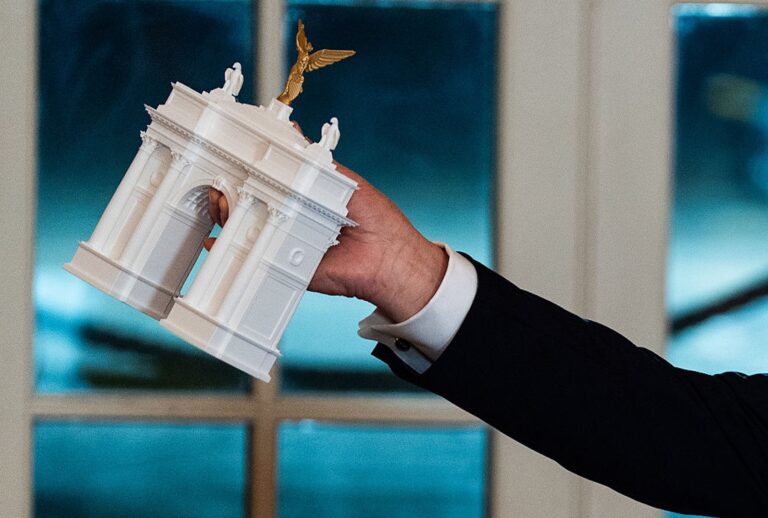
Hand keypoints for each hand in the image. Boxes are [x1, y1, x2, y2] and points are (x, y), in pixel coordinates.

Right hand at [205, 163, 446, 321]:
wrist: (390, 258)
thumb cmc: (376, 219)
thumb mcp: (342, 181)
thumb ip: (315, 162)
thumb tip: (292, 133)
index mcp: (303, 199)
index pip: (265, 183)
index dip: (244, 174)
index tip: (227, 161)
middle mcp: (291, 221)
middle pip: (248, 206)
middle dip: (227, 194)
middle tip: (219, 184)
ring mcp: (286, 245)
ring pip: (245, 232)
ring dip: (227, 217)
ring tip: (221, 202)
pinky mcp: (287, 268)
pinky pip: (257, 259)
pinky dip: (234, 249)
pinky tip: (220, 237)